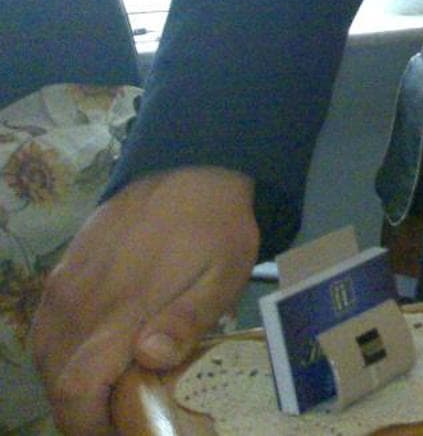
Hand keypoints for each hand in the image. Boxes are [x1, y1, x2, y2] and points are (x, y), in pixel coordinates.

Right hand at [30, 166, 258, 435]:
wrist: (191, 168)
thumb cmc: (216, 228)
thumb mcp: (224, 273)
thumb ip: (188, 319)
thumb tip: (149, 358)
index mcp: (122, 309)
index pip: (76, 390)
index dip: (89, 427)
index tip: (119, 433)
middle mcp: (80, 303)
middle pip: (55, 384)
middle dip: (81, 414)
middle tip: (122, 418)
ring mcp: (65, 287)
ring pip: (44, 359)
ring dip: (69, 386)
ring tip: (110, 393)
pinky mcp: (61, 274)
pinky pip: (44, 330)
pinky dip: (60, 356)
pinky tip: (93, 358)